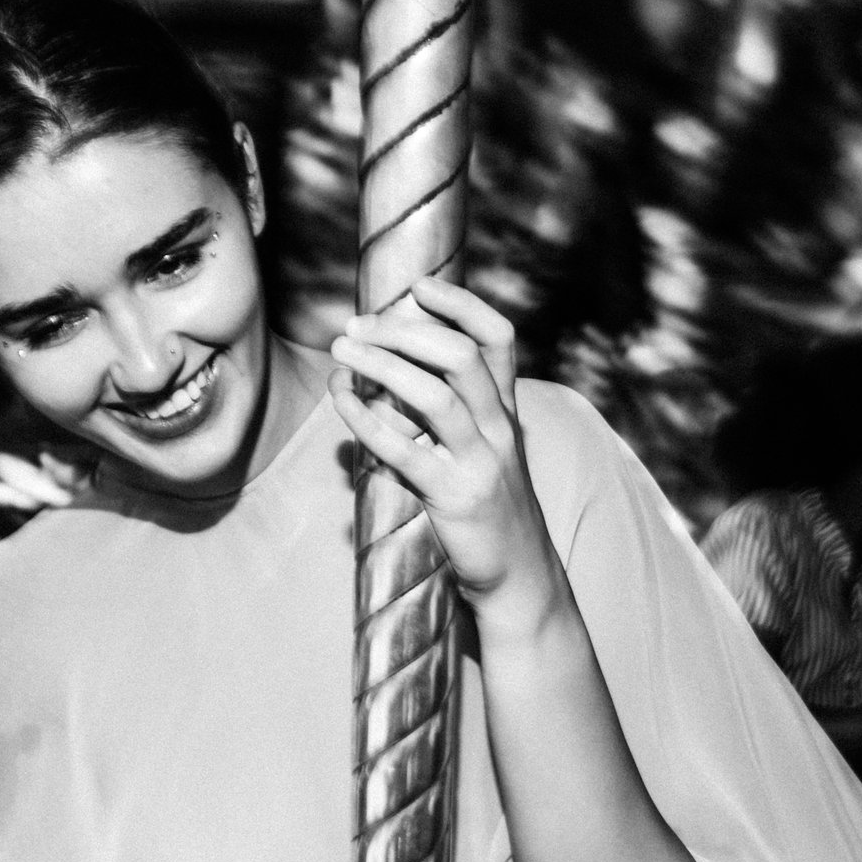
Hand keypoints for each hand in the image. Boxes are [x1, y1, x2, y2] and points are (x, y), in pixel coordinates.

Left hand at [329, 278, 561, 630]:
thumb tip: (394, 370)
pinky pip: (403, 449)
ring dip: (382, 364)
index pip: (498, 338)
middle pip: (460, 355)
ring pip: (434, 394)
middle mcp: (499, 429)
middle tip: (356, 325)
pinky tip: (341, 400)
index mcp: (506, 412)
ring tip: (341, 350)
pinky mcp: (452, 497)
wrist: (520, 575)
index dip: (461, 304)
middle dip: (403, 330)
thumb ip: (454, 411)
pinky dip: (366, 418)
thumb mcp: (485, 451)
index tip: (418, 286)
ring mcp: (479, 462)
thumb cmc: (490, 509)